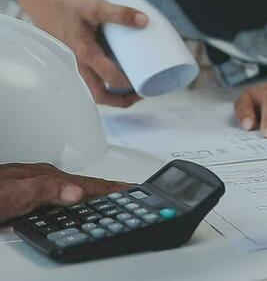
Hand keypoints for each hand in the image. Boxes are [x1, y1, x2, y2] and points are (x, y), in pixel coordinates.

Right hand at [0, 0, 147, 107]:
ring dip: (110, 95)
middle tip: (140, 95)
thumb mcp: (94, 5)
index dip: (131, 85)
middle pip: (100, 95)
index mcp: (85, 53)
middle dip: (121, 101)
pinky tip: (110, 74)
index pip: (112, 79)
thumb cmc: (64, 1)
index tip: (149, 84)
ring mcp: (70, 63)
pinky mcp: (67, 59)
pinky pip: (85, 80)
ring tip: (128, 89)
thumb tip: (144, 22)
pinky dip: (99, 84)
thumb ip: (119, 13)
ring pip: (90, 91)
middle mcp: (76, 63)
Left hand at [0, 163, 126, 222]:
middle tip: (126, 196)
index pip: (87, 183)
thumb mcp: (16, 191)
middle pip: (83, 187)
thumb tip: (77, 192)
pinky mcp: (26, 201)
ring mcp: (35, 189)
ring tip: (107, 200)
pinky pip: (59, 201)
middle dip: (106, 191)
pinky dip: (74, 204)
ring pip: (72, 193)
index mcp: (47, 177)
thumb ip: (46, 189)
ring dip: (91, 197)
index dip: (111, 188)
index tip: (131, 190)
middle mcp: (43, 181)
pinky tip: (73, 208)